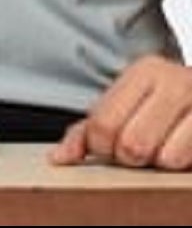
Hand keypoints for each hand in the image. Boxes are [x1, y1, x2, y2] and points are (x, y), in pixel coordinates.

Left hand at [51, 56, 191, 170]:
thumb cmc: (165, 103)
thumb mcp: (127, 104)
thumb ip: (88, 129)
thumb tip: (60, 158)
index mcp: (144, 72)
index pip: (103, 123)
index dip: (102, 147)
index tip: (110, 146)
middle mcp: (176, 83)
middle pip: (132, 144)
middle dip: (131, 158)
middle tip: (140, 151)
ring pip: (166, 159)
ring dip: (162, 164)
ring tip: (166, 149)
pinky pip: (188, 164)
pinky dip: (183, 166)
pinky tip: (184, 151)